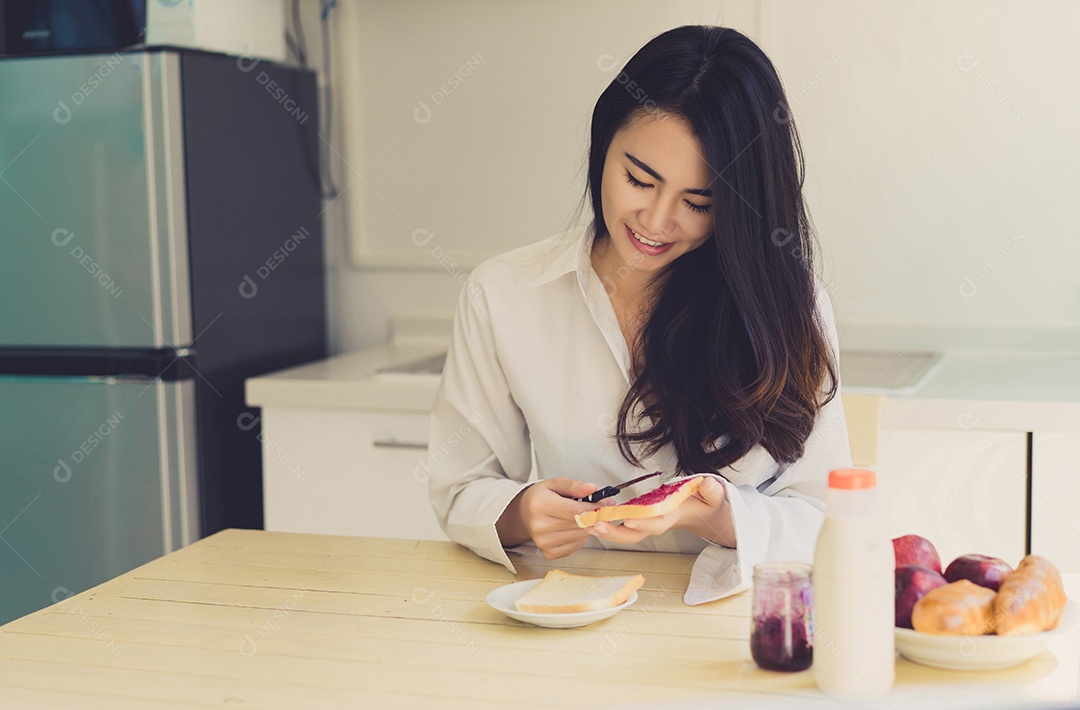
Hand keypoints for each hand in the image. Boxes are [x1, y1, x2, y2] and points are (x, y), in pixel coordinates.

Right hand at [497, 478, 613, 559]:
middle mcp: (539, 526)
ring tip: (579, 517)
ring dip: (586, 527)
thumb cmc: (541, 497)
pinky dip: (579, 537)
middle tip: (599, 508)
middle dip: (593, 516)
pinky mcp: (549, 553)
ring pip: (580, 536)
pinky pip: (575, 546)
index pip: (576, 510)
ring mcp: (543, 542)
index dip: (595, 507)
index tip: (607, 503)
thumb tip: (592, 488)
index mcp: (540, 505)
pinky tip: (572, 528)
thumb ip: (574, 485)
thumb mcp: (555, 484)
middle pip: (579, 524)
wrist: (524, 514)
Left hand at [587, 476, 733, 546]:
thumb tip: (707, 483)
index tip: (628, 519)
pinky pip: (624, 526)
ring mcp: (649, 524)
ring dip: (607, 530)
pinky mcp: (642, 520)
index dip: (643, 522)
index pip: (657, 522)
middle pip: (635, 533)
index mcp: (674, 515)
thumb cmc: (709, 503)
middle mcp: (658, 522)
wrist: (706, 513)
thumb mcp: (714, 495)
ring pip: (626, 533)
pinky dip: (609, 524)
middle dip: (615, 532)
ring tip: (587, 524)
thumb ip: (711, 490)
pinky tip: (592, 520)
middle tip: (596, 525)